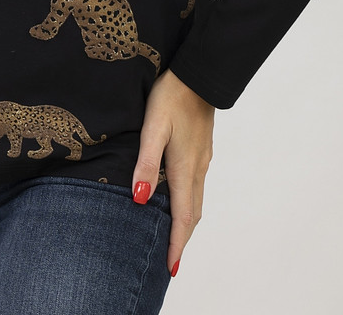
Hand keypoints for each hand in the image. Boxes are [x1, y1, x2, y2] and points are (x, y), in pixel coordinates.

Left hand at [131, 68, 214, 277]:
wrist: (199, 73)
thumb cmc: (172, 96)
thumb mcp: (153, 127)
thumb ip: (146, 162)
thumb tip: (141, 200)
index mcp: (184, 168)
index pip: (183, 217)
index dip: (177, 244)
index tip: (170, 269)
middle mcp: (197, 168)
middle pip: (192, 214)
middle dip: (182, 239)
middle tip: (170, 261)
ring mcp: (202, 158)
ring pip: (196, 199)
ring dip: (186, 222)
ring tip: (173, 237)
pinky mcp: (201, 148)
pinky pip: (196, 185)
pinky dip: (188, 203)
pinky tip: (177, 199)